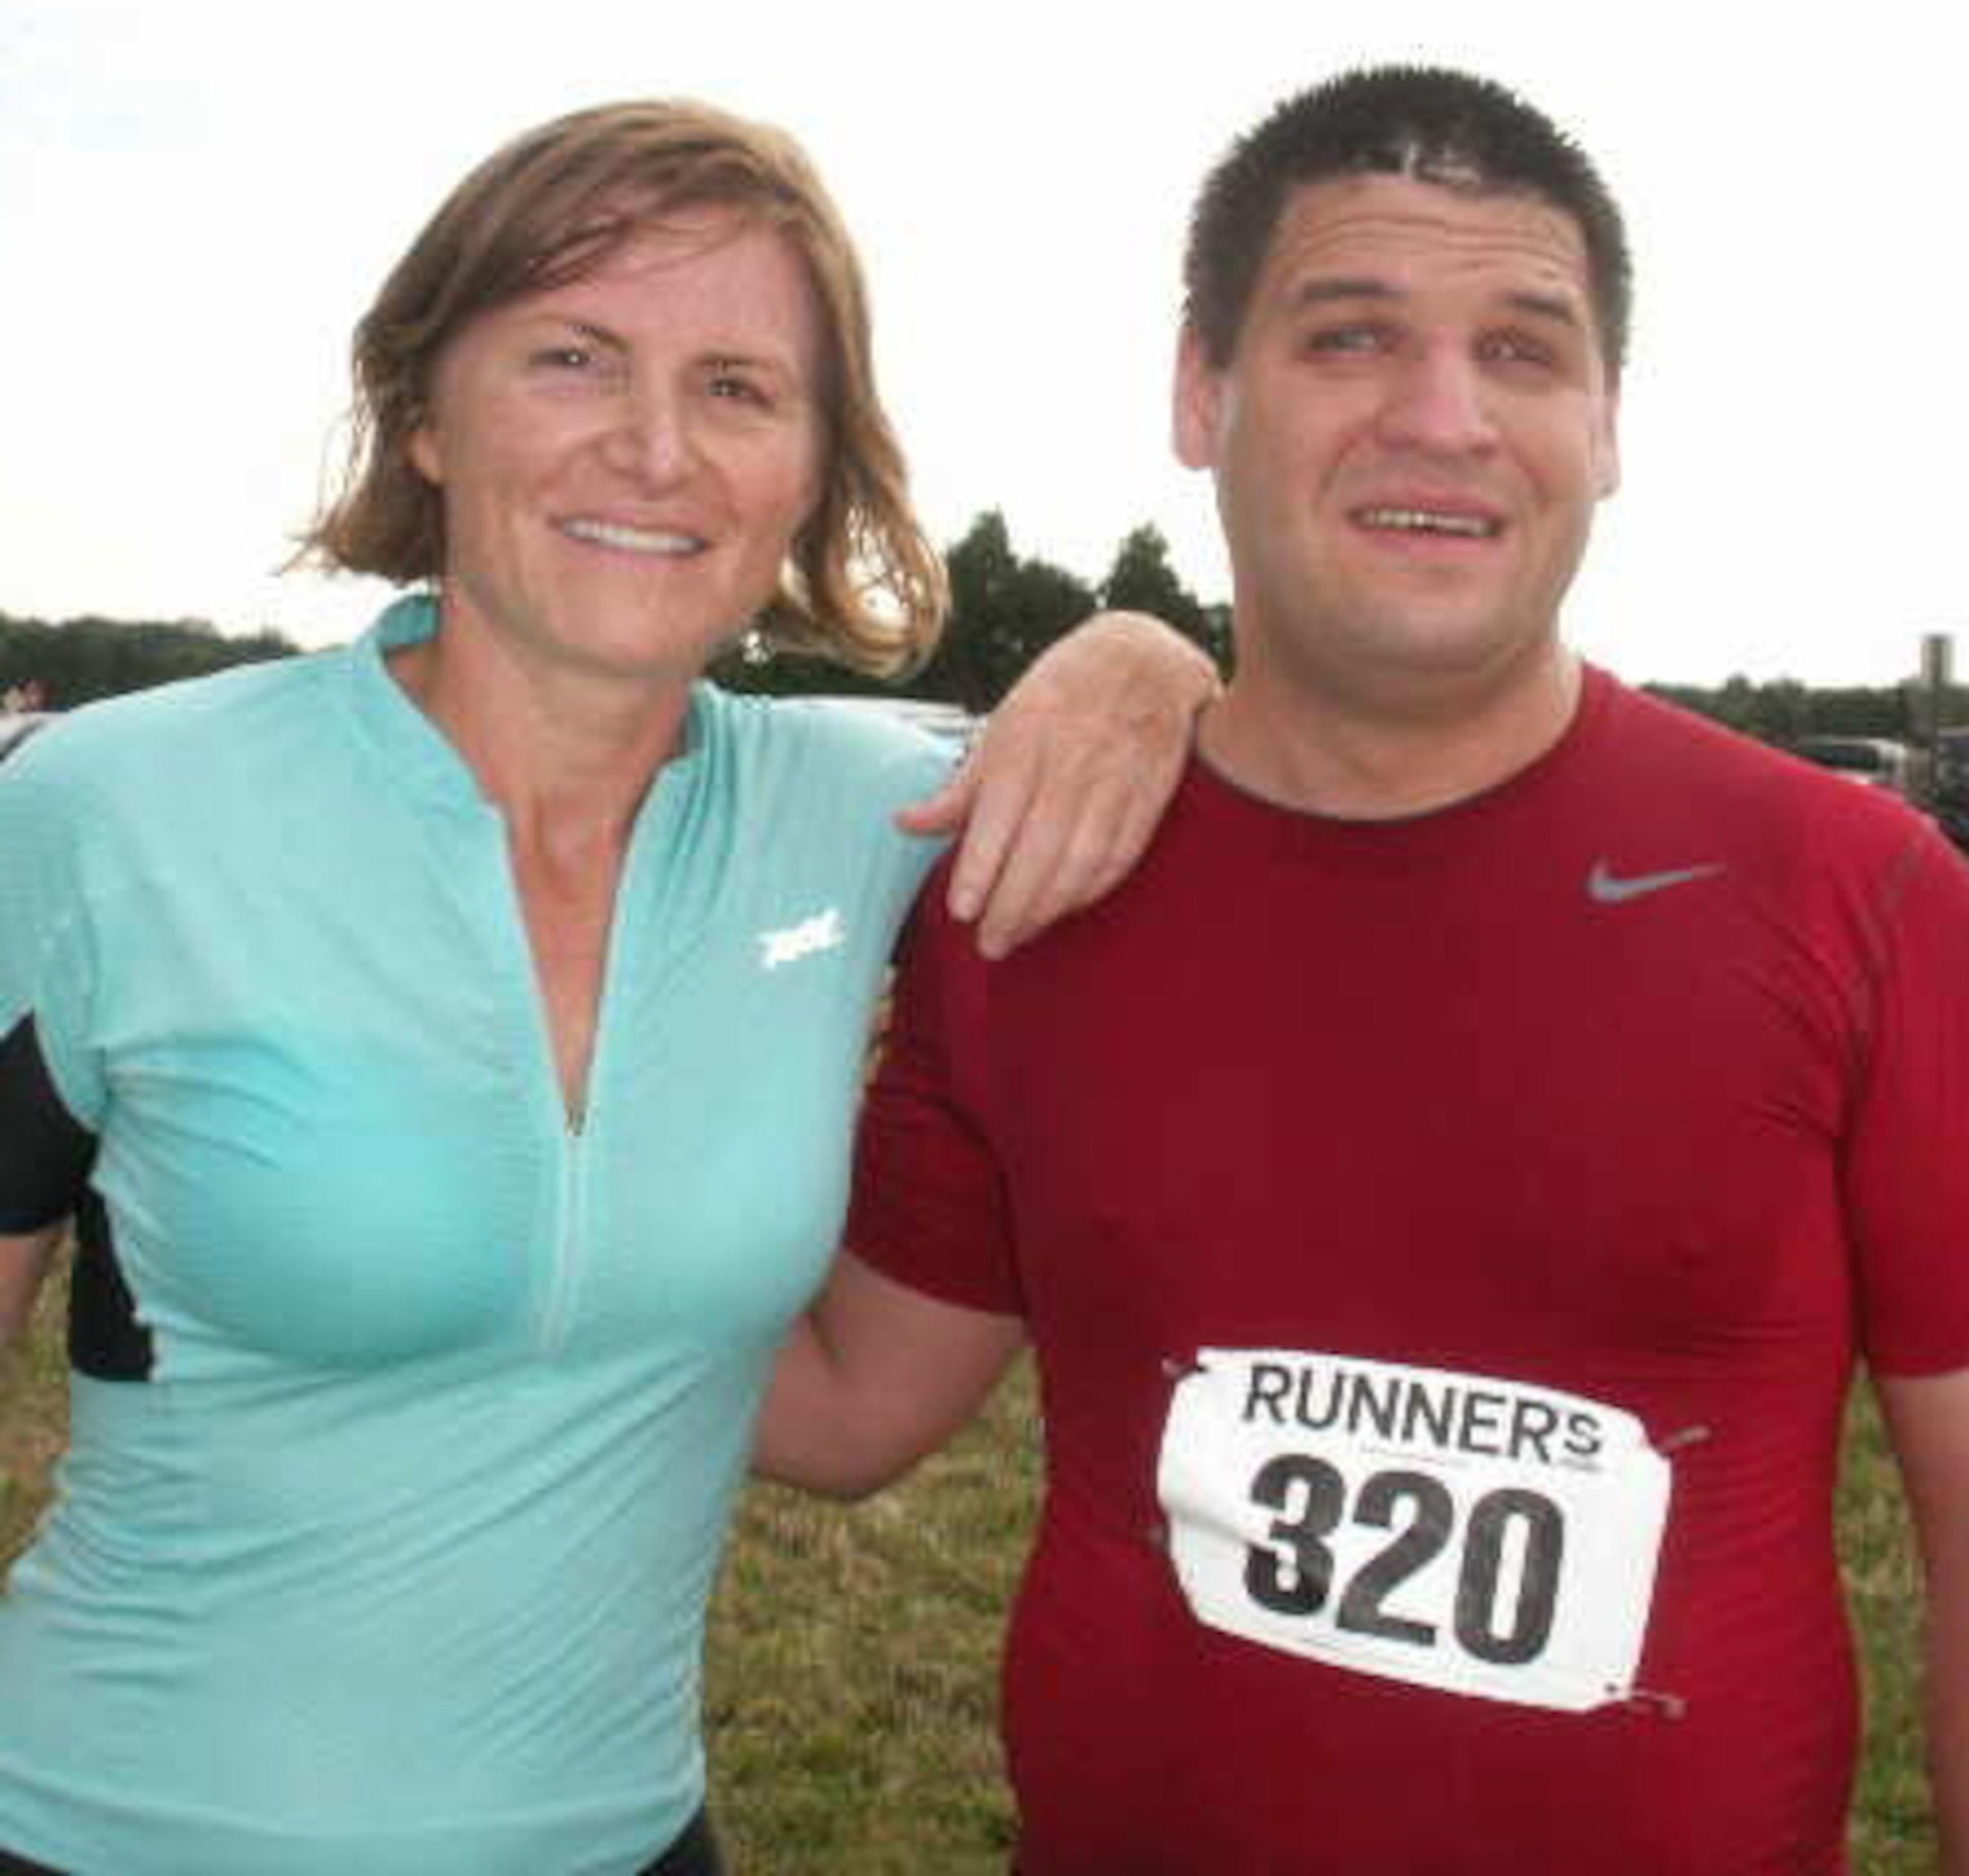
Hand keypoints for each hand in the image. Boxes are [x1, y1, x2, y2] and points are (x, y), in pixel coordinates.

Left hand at [897, 611, 1218, 957]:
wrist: (1146, 658)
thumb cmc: (1061, 694)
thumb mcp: (1002, 724)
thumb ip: (961, 786)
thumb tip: (906, 824)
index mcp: (1025, 739)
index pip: (999, 816)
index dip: (980, 869)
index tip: (962, 911)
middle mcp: (1071, 761)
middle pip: (1040, 850)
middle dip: (1012, 906)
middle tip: (989, 944)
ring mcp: (1115, 780)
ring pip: (1081, 861)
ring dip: (1049, 908)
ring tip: (1021, 934)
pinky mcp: (1149, 796)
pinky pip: (1119, 856)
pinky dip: (1091, 890)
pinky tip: (1065, 909)